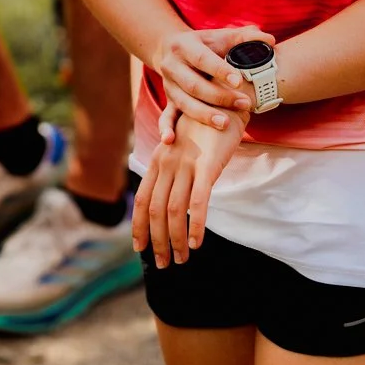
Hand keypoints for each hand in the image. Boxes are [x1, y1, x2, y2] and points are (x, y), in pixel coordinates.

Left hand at [133, 110, 244, 268]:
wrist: (226, 102)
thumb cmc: (206, 129)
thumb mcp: (182, 149)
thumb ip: (172, 173)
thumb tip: (170, 204)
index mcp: (158, 160)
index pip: (142, 200)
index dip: (139, 227)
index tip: (140, 249)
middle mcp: (167, 163)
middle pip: (155, 210)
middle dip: (157, 241)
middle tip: (164, 263)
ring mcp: (186, 164)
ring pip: (174, 210)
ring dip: (176, 239)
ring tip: (182, 258)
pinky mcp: (208, 165)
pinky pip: (199, 200)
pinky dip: (196, 224)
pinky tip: (196, 242)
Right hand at [150, 25, 275, 132]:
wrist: (170, 49)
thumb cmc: (204, 44)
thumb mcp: (221, 36)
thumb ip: (246, 38)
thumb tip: (270, 41)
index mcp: (185, 46)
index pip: (203, 59)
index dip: (221, 71)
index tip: (239, 81)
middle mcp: (173, 66)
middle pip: (194, 85)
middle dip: (220, 97)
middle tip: (245, 104)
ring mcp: (168, 85)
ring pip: (184, 103)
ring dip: (204, 115)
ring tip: (225, 123)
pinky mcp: (168, 100)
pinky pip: (165, 116)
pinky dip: (165, 128)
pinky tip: (170, 140)